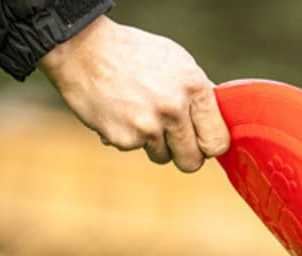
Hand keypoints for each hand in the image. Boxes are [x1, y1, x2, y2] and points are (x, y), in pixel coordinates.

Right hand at [38, 16, 229, 171]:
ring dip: (154, 144)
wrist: (81, 48)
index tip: (201, 142)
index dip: (209, 145)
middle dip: (185, 155)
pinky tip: (119, 113)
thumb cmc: (133, 54)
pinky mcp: (124, 138)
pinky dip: (128, 137)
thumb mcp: (176, 61)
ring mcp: (148, 126)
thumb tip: (220, 120)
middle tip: (173, 139)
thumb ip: (199, 94)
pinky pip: (135, 151)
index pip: (218, 141)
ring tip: (139, 113)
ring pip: (163, 157)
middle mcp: (174, 108)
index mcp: (193, 87)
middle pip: (193, 161)